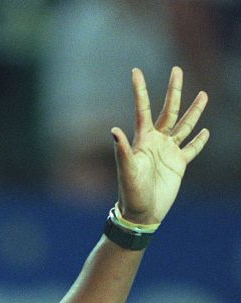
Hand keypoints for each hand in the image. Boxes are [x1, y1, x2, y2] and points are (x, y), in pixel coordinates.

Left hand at [111, 66, 208, 225]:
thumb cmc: (131, 192)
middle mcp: (156, 142)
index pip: (143, 109)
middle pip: (168, 110)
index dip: (140, 90)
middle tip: (177, 70)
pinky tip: (205, 131)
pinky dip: (199, 141)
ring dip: (194, 111)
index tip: (135, 70)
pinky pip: (191, 149)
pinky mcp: (178, 165)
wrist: (142, 214)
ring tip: (204, 94)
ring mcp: (168, 152)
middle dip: (174, 90)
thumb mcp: (126, 170)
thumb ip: (122, 150)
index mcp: (143, 140)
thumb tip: (114, 130)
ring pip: (184, 126)